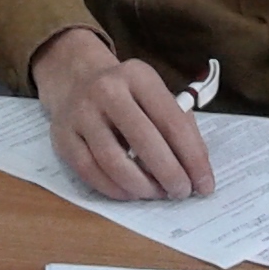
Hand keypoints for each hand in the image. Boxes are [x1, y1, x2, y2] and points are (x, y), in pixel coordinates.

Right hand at [30, 27, 215, 200]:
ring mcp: (81, 113)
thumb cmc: (128, 96)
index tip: (206, 184)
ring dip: (142, 186)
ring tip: (157, 193)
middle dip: (169, 174)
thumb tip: (198, 173)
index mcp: (138, 76)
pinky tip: (132, 193)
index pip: (172, 121)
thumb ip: (179, 128)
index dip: (193, 157)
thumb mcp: (155, 96)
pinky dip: (116, 190)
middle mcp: (107, 90)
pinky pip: (91, 172)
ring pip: (114, 161)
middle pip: (143, 140)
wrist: (76, 80)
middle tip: (181, 192)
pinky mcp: (63, 137)